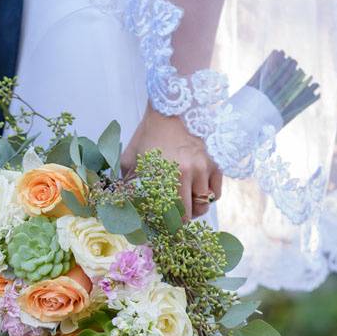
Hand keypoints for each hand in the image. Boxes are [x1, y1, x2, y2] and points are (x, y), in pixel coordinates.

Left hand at [121, 104, 221, 218]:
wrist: (173, 108)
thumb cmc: (149, 134)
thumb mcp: (132, 157)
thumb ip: (126, 180)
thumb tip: (120, 199)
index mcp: (164, 174)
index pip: (169, 212)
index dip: (166, 224)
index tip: (161, 226)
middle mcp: (186, 173)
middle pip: (188, 213)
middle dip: (180, 221)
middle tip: (173, 221)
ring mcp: (203, 168)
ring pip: (203, 204)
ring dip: (194, 211)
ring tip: (185, 208)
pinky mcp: (215, 163)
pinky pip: (216, 192)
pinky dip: (208, 198)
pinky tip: (198, 196)